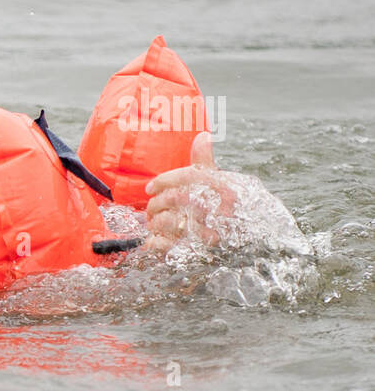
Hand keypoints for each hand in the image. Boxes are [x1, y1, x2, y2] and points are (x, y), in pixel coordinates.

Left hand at [143, 131, 240, 253]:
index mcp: (226, 192)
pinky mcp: (195, 255)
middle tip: (153, 207)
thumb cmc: (219, 209)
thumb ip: (204, 163)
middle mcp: (221, 213)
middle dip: (157, 202)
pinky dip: (155, 242)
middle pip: (177, 198)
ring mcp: (208, 236)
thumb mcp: (216, 184)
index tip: (151, 187)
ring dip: (156, 221)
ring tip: (157, 222)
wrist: (240, 249)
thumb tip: (203, 135)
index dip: (166, 180)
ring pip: (169, 221)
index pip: (191, 178)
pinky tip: (157, 239)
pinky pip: (164, 246)